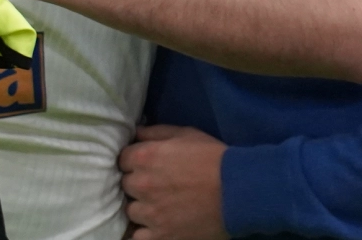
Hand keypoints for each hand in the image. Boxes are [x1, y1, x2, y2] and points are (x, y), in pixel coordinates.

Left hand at [119, 125, 229, 239]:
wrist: (239, 192)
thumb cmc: (214, 158)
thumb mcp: (185, 134)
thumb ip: (155, 133)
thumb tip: (135, 133)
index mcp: (145, 157)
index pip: (122, 160)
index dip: (134, 163)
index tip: (146, 166)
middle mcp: (141, 184)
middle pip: (125, 185)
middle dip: (138, 184)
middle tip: (157, 186)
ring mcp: (150, 213)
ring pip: (131, 211)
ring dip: (142, 208)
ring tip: (160, 207)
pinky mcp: (160, 235)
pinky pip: (138, 237)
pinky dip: (145, 232)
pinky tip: (156, 227)